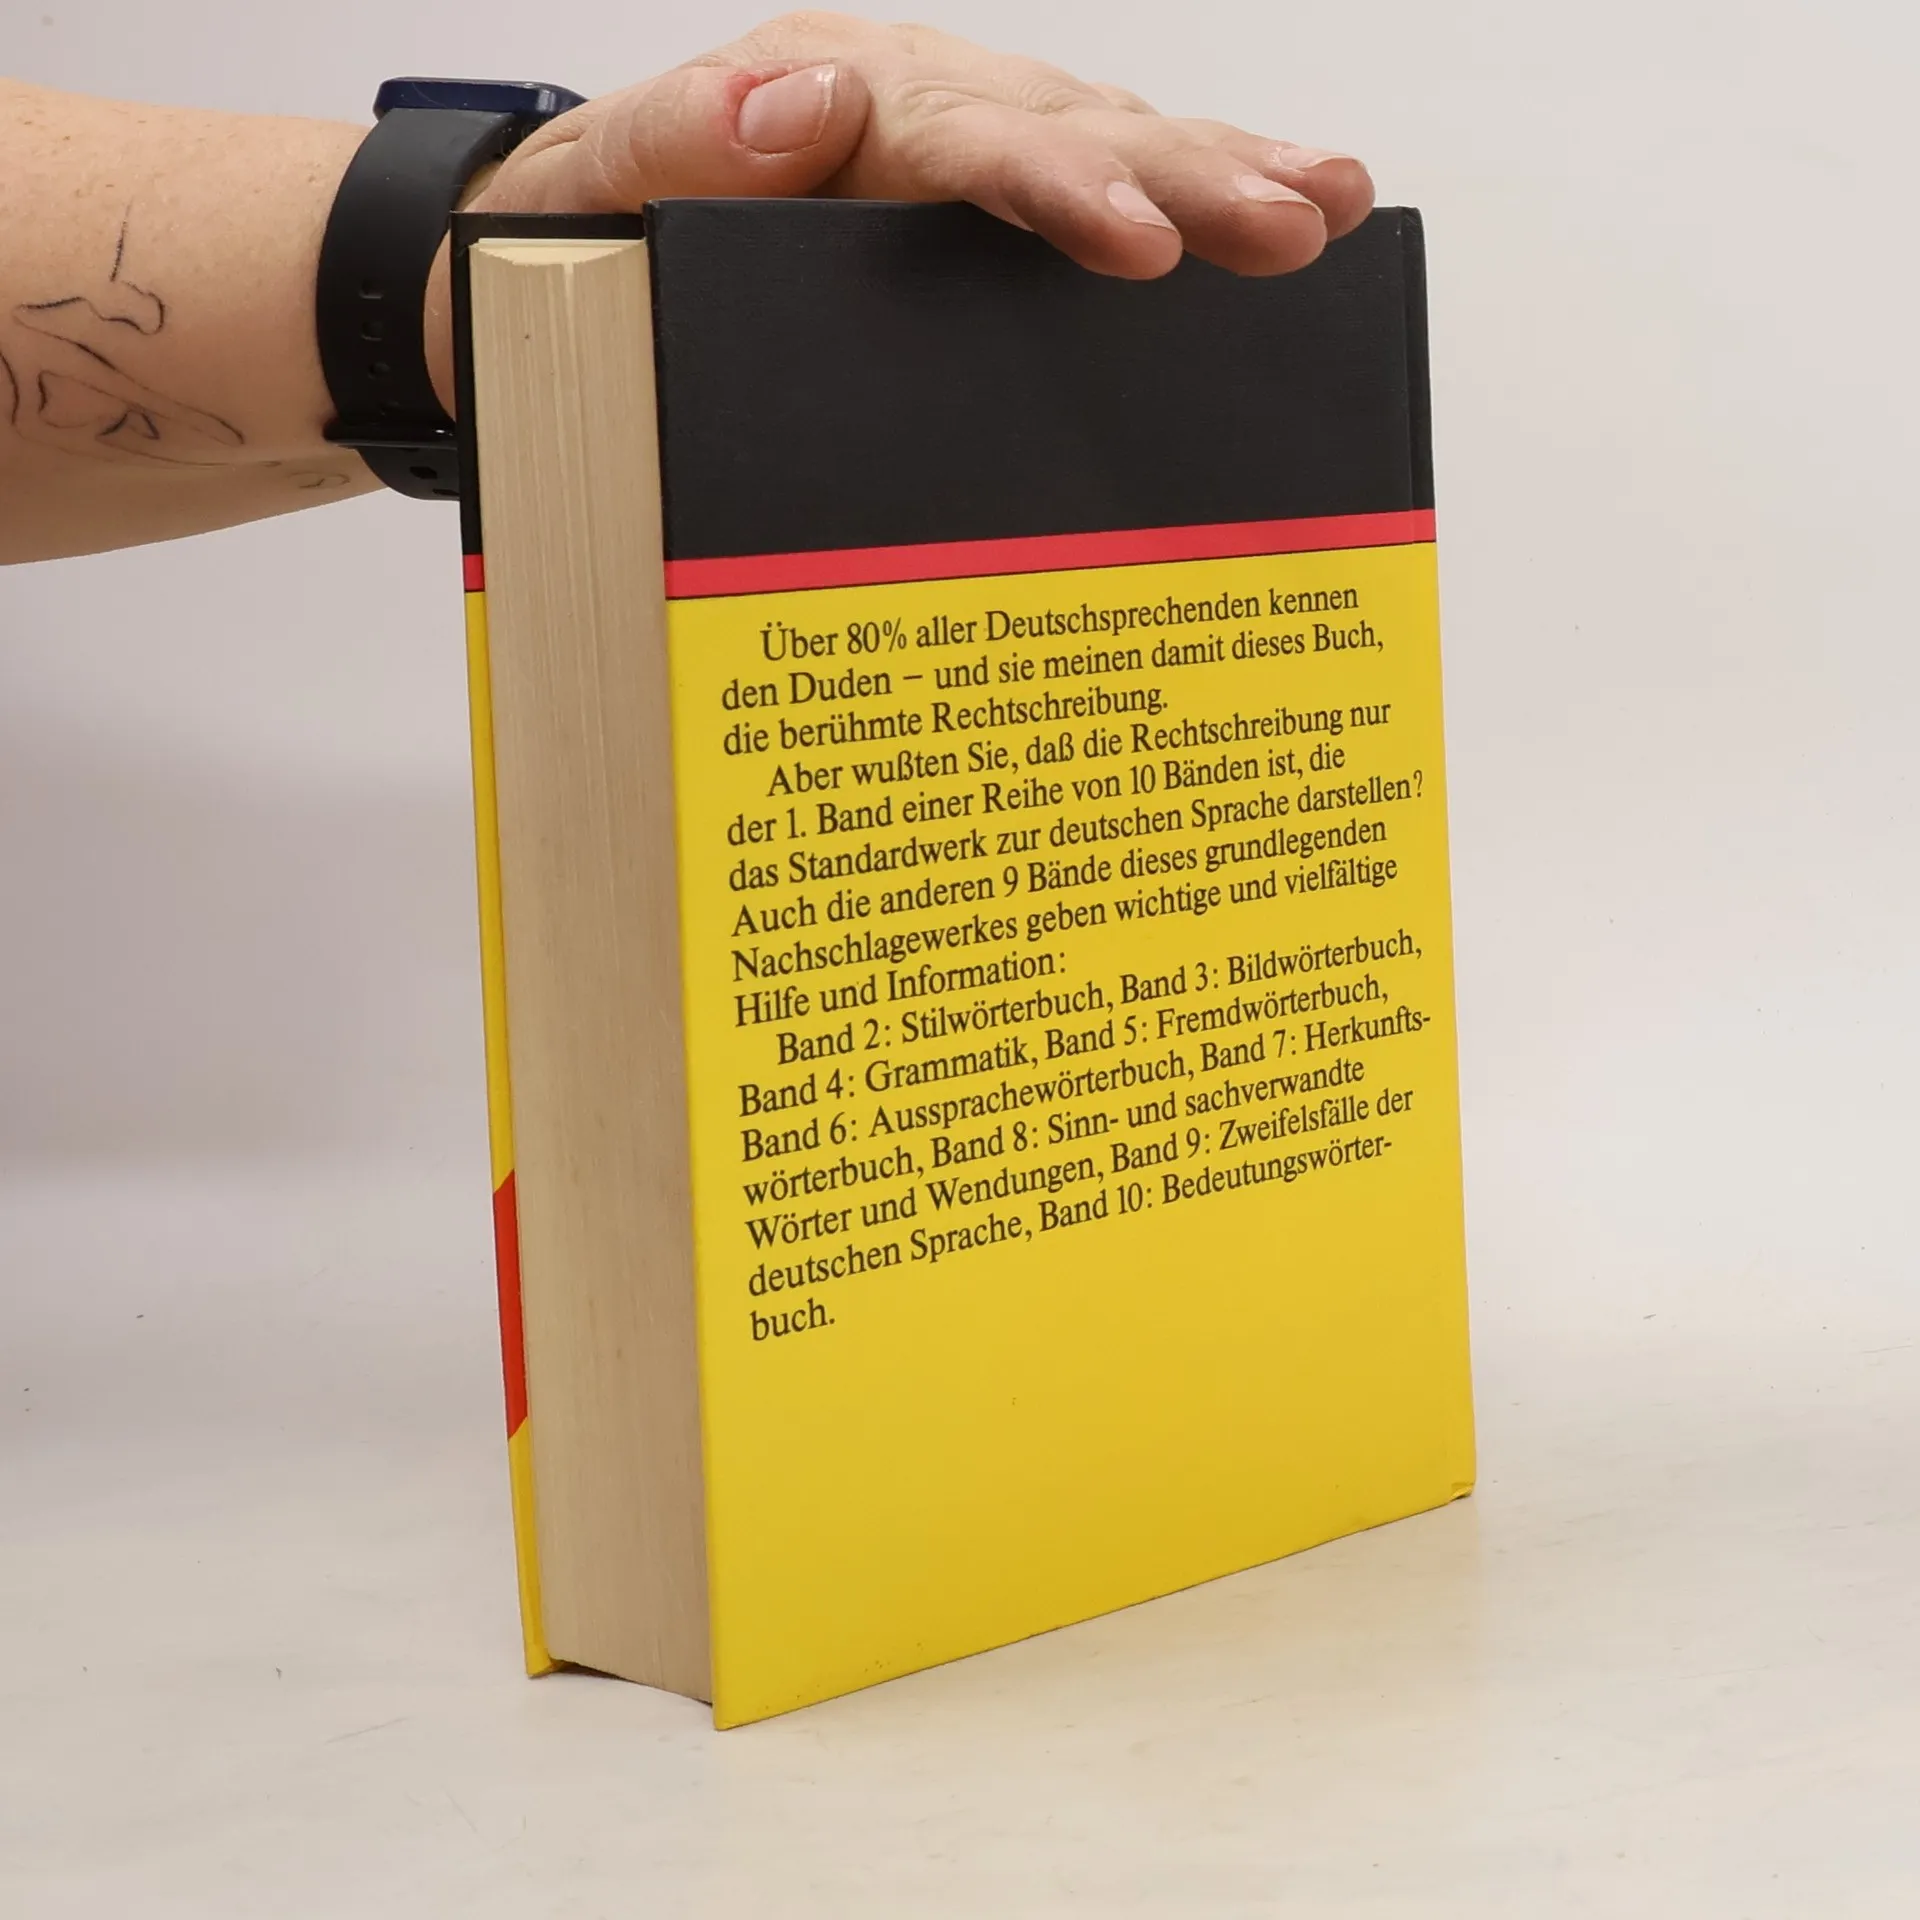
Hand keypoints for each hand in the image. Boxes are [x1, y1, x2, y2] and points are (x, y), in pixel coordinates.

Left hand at [472, 12, 1372, 280]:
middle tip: (1296, 221)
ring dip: (1219, 173)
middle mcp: (903, 108)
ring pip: (1099, 142)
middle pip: (1063, 129)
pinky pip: (1084, 184)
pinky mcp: (966, 206)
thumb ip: (676, 143)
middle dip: (1188, 177)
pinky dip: (1182, 198)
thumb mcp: (586, 188)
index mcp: (824, 101)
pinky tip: (1271, 210)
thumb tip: (796, 104)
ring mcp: (946, 153)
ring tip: (1326, 203)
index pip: (960, 140)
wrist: (558, 251)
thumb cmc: (577, 230)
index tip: (1141, 244)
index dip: (1059, 189)